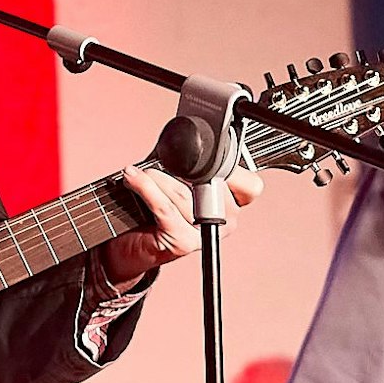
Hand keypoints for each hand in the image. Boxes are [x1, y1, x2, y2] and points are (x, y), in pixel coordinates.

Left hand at [98, 165, 262, 285]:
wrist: (132, 245)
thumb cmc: (156, 210)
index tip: (202, 158)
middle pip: (213, 184)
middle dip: (184, 170)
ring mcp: (205, 234)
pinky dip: (145, 188)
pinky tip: (133, 179)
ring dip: (156, 178)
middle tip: (166, 165)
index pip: (251, 186)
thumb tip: (184, 137)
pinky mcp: (182, 242)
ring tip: (141, 174)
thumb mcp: (180, 179)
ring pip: (184, 194)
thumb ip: (193, 163)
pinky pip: (165, 207)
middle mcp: (225, 222)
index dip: (230, 168)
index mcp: (232, 205)